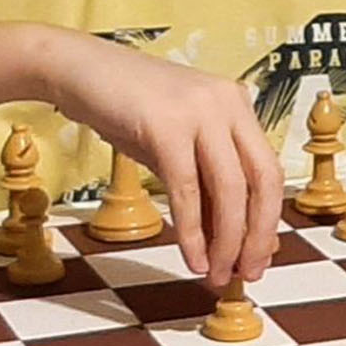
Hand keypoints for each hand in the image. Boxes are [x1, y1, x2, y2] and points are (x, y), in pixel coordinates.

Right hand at [35, 29, 282, 286]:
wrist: (77, 70)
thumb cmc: (124, 107)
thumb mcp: (173, 146)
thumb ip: (202, 185)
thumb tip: (223, 242)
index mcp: (236, 104)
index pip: (267, 170)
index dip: (267, 220)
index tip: (258, 257)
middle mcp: (227, 103)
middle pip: (262, 180)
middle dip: (257, 235)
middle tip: (247, 273)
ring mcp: (200, 111)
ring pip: (230, 189)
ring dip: (227, 242)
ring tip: (217, 275)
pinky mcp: (167, 126)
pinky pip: (188, 190)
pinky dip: (192, 232)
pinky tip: (193, 258)